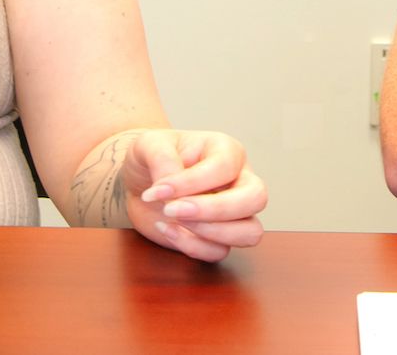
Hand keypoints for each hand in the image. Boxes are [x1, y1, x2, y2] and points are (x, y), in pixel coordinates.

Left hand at [122, 130, 265, 261]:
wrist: (140, 182)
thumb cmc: (151, 157)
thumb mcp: (148, 145)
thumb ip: (161, 159)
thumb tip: (172, 187)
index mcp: (227, 151)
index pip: (225, 167)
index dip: (192, 182)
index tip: (158, 190)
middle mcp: (238, 181)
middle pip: (255, 199)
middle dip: (215, 209)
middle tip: (172, 210)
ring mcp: (233, 213)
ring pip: (249, 232)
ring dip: (209, 232)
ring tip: (172, 220)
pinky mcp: (217, 237)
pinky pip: (219, 251)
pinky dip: (192, 246)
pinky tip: (167, 229)